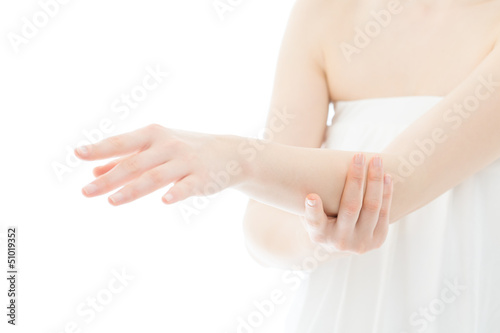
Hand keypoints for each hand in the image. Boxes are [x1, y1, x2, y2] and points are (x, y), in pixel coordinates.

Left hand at [75, 124, 244, 204]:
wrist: (229, 153)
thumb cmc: (184, 150)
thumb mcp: (155, 149)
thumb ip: (126, 159)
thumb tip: (94, 172)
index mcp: (153, 135)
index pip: (122, 142)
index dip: (100, 148)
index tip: (78, 154)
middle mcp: (167, 146)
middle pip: (134, 163)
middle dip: (109, 178)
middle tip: (85, 192)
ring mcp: (185, 162)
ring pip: (155, 176)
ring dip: (133, 189)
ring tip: (112, 202)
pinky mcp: (201, 178)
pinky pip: (187, 186)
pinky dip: (176, 193)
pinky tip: (165, 201)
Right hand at [301, 154, 392, 253]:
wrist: (343, 241)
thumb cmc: (322, 215)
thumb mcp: (311, 210)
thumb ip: (309, 196)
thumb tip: (300, 169)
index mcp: (319, 235)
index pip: (314, 222)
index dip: (313, 210)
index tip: (311, 196)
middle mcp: (339, 242)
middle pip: (351, 207)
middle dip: (356, 179)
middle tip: (358, 156)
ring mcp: (361, 243)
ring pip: (372, 208)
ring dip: (375, 181)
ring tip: (376, 160)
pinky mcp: (377, 240)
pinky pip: (384, 212)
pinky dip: (386, 193)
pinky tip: (386, 176)